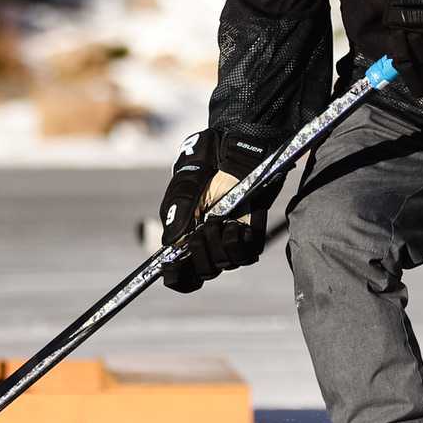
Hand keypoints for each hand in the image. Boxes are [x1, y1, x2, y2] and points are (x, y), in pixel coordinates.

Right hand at [157, 128, 271, 291]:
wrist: (239, 144)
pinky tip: (233, 224)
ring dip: (217, 247)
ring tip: (216, 221)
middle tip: (199, 230)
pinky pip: (248, 253)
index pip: (182, 270)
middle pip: (204, 272)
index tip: (168, 271)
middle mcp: (211, 240)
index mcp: (188, 232)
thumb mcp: (186, 181)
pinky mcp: (254, 231)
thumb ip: (178, 209)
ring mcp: (232, 237)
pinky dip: (237, 243)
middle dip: (198, 255)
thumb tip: (170, 242)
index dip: (176, 277)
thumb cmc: (209, 160)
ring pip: (225, 264)